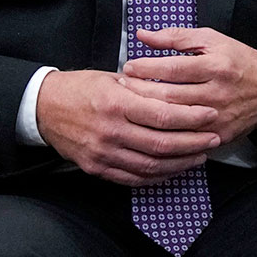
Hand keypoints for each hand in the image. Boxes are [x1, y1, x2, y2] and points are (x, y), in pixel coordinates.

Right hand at [35, 68, 219, 185]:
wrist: (43, 107)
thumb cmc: (80, 88)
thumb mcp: (112, 78)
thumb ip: (144, 89)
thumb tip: (179, 93)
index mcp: (116, 103)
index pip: (163, 115)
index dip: (192, 118)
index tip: (210, 115)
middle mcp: (110, 131)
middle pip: (162, 144)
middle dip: (194, 143)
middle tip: (213, 139)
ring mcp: (102, 153)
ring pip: (151, 166)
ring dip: (180, 163)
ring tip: (199, 155)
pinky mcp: (96, 168)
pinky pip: (133, 178)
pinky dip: (157, 177)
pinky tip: (173, 169)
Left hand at [121, 27, 256, 144]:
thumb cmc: (238, 61)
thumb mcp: (212, 40)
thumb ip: (176, 37)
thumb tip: (143, 35)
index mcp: (217, 66)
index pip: (173, 68)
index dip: (146, 68)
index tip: (129, 67)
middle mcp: (218, 92)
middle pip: (169, 96)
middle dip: (139, 91)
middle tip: (122, 87)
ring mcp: (218, 117)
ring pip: (174, 119)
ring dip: (147, 113)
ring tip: (130, 105)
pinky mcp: (219, 135)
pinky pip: (185, 137)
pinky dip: (165, 132)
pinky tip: (150, 125)